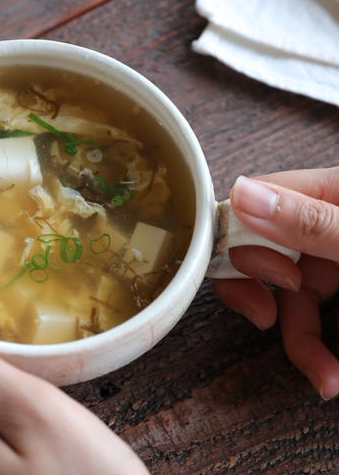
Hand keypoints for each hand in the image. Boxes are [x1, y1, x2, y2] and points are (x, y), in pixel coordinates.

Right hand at [212, 167, 338, 399]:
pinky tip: (329, 372)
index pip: (257, 200)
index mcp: (329, 190)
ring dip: (298, 339)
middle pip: (263, 249)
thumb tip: (240, 194)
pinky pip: (314, 311)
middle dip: (261, 292)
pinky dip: (317, 346)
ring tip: (322, 374)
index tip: (241, 275)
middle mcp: (324, 219)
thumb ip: (312, 221)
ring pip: (288, 291)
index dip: (236, 238)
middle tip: (264, 317)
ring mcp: (334, 252)